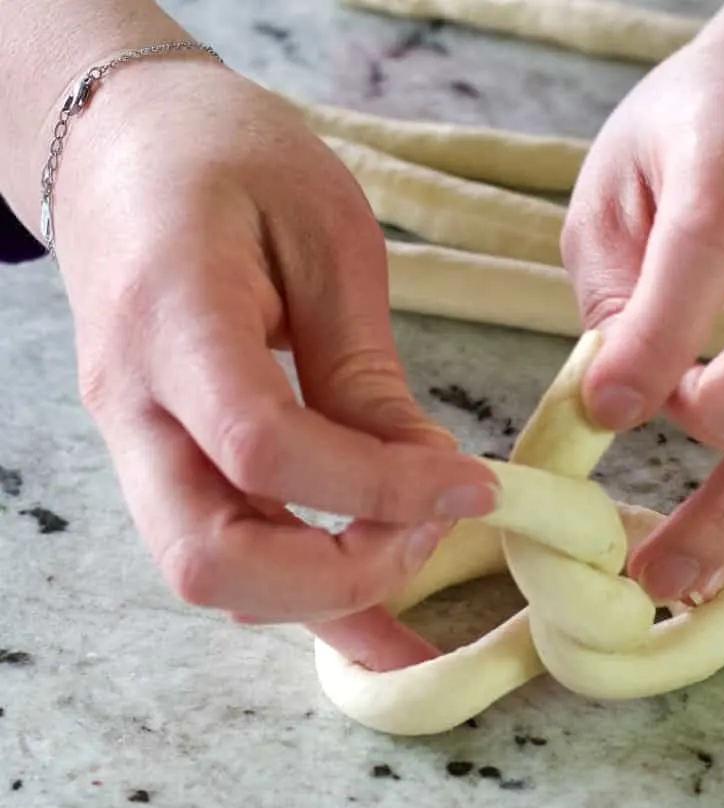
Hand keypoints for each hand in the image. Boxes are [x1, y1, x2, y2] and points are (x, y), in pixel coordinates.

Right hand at [54, 57, 497, 632]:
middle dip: (338, 576)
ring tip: (414, 550)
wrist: (124, 147)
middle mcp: (134, 405)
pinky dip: (300, 594)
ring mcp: (134, 442)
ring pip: (208, 575)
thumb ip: (364, 370)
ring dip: (321, 594)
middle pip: (209, 558)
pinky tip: (370, 614)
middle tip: (430, 532)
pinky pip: (223, 550)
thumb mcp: (327, 236)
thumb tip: (426, 476)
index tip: (470, 486)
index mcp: (172, 320)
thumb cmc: (230, 159)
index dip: (377, 488)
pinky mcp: (159, 459)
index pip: (263, 446)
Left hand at [562, 0, 723, 602]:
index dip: (659, 338)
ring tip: (677, 576)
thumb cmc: (699, 130)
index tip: (605, 411)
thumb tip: (616, 404)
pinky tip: (722, 542)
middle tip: (642, 529)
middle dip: (721, 442)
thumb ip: (616, 285)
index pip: (710, 247)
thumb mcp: (620, 179)